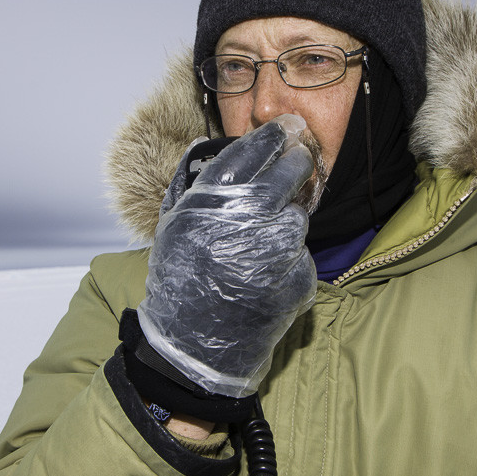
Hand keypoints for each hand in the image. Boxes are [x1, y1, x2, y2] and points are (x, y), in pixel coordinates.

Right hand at [135, 117, 316, 398]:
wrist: (193, 348)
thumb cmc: (181, 282)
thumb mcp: (174, 228)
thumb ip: (194, 186)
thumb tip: (208, 146)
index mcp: (209, 206)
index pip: (250, 152)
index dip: (272, 135)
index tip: (287, 127)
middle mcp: (244, 223)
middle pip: (287, 175)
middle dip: (297, 160)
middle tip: (301, 154)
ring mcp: (275, 254)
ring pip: (298, 218)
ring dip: (288, 220)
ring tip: (264, 240)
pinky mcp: (297, 282)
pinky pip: (302, 256)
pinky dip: (291, 261)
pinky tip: (267, 274)